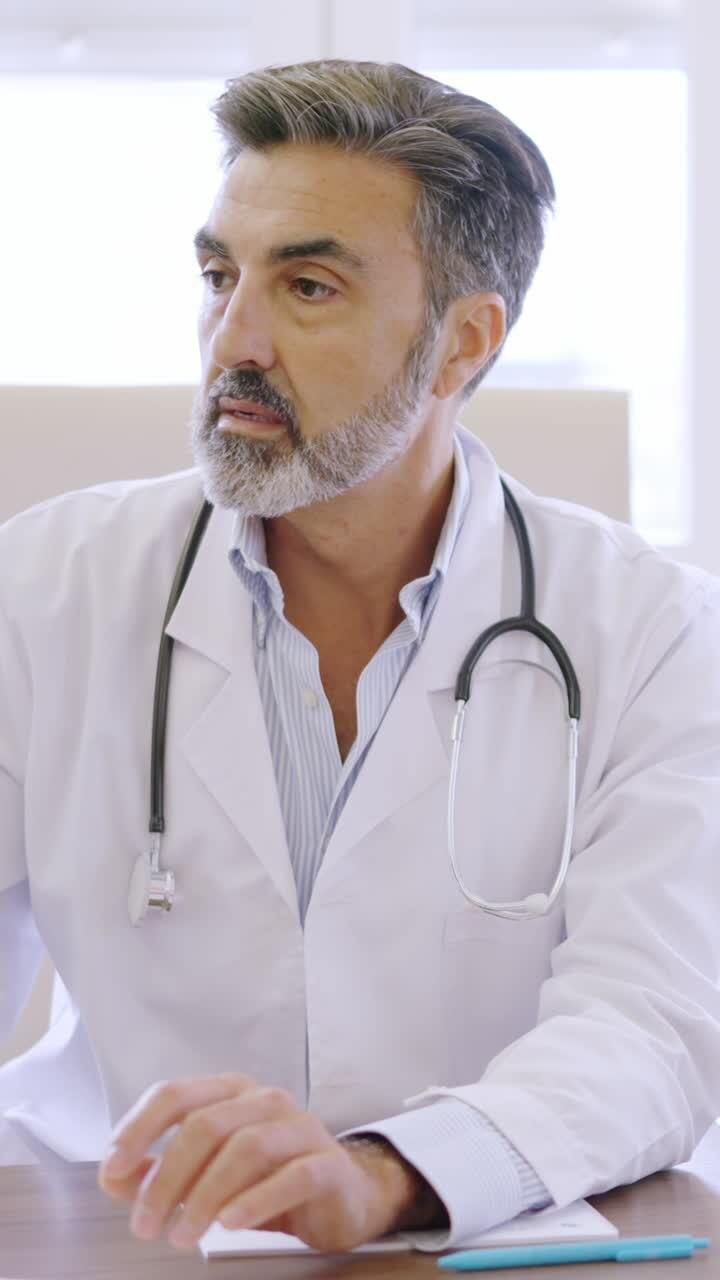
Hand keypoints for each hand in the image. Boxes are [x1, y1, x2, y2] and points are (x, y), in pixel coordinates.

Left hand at [97, 1073, 420, 1251]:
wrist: (342, 1197)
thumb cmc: (268, 1179)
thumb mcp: (208, 1173)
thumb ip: (157, 1172)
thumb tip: (114, 1175)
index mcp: (230, 1093)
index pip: (176, 1094)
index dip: (139, 1128)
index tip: (112, 1167)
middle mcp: (265, 1100)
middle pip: (206, 1125)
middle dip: (167, 1177)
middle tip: (146, 1224)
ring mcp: (300, 1128)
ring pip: (246, 1148)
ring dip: (204, 1195)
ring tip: (183, 1234)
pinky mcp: (327, 1163)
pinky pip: (292, 1175)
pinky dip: (256, 1199)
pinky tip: (229, 1223)